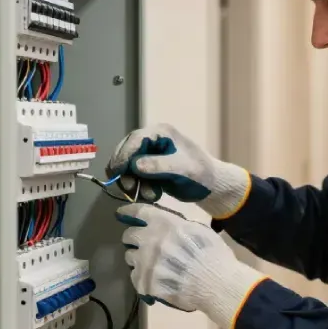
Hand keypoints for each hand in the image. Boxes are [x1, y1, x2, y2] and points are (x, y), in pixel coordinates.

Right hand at [106, 123, 250, 218]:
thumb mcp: (183, 170)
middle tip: (130, 189)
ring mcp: (149, 155)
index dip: (123, 154)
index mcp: (161, 133)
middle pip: (126, 152)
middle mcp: (152, 141)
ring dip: (133, 182)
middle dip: (125, 171)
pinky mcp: (148, 168)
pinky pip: (134, 177)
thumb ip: (160, 166)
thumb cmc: (201, 174)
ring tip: (150, 195)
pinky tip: (153, 195)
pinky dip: (139, 187)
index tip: (116, 171)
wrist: (211, 187)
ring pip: (127, 166)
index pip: (135, 139)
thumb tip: (136, 165)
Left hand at [116, 203, 265, 328]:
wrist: (216, 284)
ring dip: (137, 258)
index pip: (138, 212)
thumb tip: (166, 226)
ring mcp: (145, 263)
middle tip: (140, 243)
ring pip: (129, 257)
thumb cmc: (214, 255)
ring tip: (150, 265)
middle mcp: (150, 240)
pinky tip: (153, 281)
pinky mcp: (144, 283)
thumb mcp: (198, 230)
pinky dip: (142, 278)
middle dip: (132, 238)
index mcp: (164, 224)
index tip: (121, 213)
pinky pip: (135, 278)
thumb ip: (176, 226)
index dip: (128, 211)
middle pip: (128, 235)